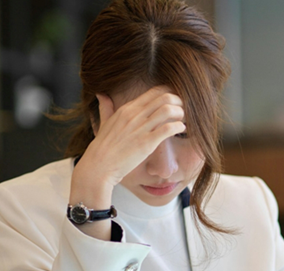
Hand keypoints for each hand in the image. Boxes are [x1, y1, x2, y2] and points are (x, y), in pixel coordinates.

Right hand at [70, 86, 185, 204]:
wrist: (98, 166)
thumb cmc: (102, 148)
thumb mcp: (103, 123)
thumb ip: (106, 108)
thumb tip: (101, 94)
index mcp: (127, 109)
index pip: (154, 91)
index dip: (170, 93)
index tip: (176, 101)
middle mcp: (134, 115)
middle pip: (165, 97)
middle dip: (179, 101)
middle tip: (184, 109)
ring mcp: (141, 128)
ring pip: (168, 110)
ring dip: (181, 113)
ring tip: (184, 120)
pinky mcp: (146, 143)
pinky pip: (168, 128)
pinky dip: (179, 127)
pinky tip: (181, 130)